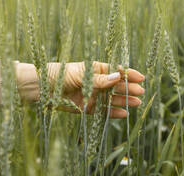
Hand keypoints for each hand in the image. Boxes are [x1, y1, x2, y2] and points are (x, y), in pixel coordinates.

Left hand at [16, 61, 144, 117]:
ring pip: (112, 99)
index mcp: (96, 69)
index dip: (129, 74)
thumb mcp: (81, 74)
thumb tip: (119, 77)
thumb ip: (100, 79)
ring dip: (124, 101)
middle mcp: (97, 82)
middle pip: (117, 86)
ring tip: (137, 103)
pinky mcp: (87, 107)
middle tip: (141, 92)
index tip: (141, 77)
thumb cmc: (61, 74)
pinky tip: (124, 113)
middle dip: (129, 88)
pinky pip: (103, 111)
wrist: (42, 87)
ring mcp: (93, 95)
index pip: (116, 71)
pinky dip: (113, 113)